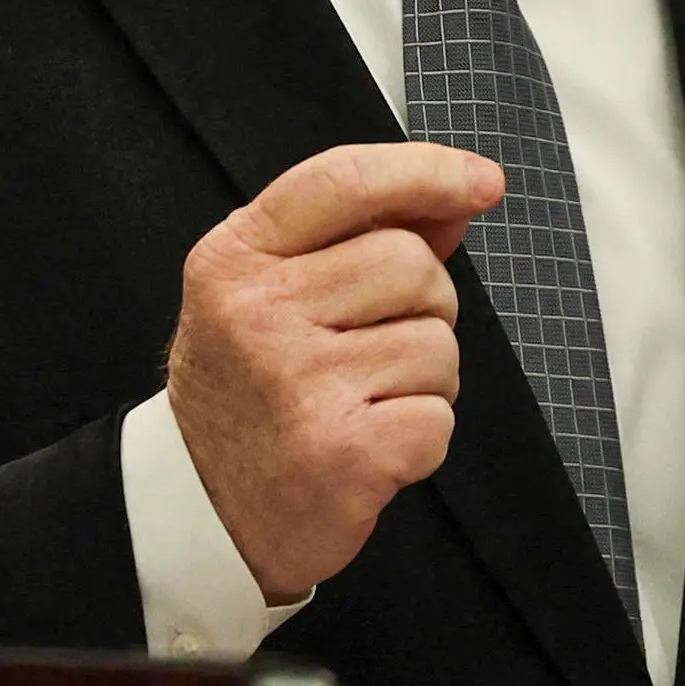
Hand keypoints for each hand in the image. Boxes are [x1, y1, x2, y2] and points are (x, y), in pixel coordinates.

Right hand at [166, 141, 500, 598]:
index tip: (480, 180)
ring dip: (424, 379)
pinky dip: (420, 437)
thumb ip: (353, 240)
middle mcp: (258, 312)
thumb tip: (453, 201)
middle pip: (409, 263)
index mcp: (234, 260)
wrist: (204, 514)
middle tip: (373, 349)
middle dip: (423, 305)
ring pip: (437, 344)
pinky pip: (439, 417)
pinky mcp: (343, 450)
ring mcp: (299, 381)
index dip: (424, 170)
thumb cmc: (248, 395)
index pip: (341, 181)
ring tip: (364, 403)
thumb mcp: (269, 298)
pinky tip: (369, 447)